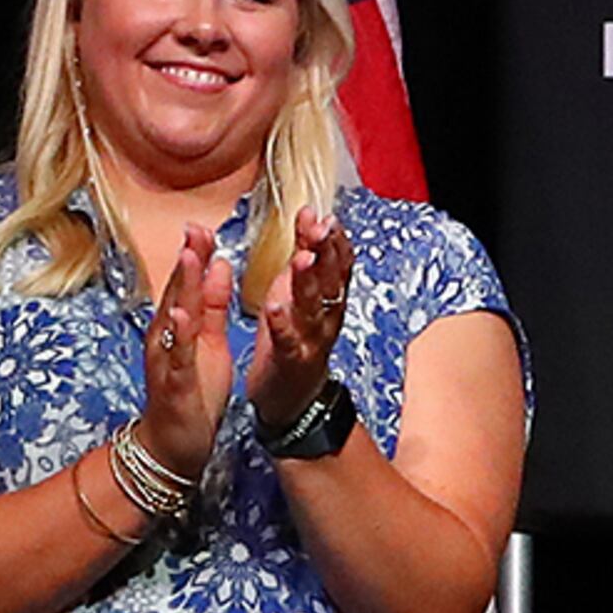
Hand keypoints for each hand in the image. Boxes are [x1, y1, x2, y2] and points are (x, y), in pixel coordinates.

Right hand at [134, 222, 235, 473]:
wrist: (174, 441)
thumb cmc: (192, 388)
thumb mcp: (207, 340)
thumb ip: (211, 304)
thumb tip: (218, 265)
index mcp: (180, 327)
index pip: (188, 284)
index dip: (196, 254)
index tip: (204, 224)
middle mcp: (168, 338)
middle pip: (177, 292)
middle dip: (188, 260)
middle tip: (196, 226)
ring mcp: (168, 359)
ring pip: (174, 319)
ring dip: (181, 287)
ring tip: (190, 256)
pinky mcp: (175, 383)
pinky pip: (178, 357)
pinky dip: (180, 335)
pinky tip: (183, 315)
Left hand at [245, 206, 351, 432]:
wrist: (292, 397)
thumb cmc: (292, 340)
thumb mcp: (298, 295)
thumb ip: (306, 260)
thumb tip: (312, 219)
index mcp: (328, 299)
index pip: (338, 264)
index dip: (333, 240)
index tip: (324, 215)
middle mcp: (327, 317)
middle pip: (331, 280)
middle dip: (327, 252)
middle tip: (322, 226)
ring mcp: (313, 339)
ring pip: (314, 307)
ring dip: (310, 281)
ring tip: (304, 257)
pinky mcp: (293, 360)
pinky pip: (289, 340)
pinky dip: (282, 324)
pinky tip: (273, 307)